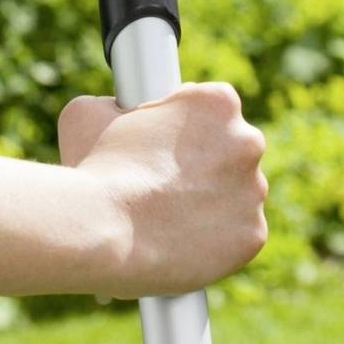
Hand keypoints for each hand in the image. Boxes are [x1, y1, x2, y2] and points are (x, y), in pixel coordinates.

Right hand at [57, 80, 269, 297]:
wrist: (103, 230)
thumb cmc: (95, 167)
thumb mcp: (90, 112)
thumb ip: (115, 104)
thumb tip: (115, 107)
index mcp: (218, 102)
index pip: (210, 108)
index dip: (184, 126)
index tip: (165, 145)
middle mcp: (248, 142)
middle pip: (231, 150)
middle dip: (205, 165)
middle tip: (165, 183)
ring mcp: (253, 192)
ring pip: (238, 195)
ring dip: (214, 202)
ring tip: (171, 217)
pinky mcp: (252, 236)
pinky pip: (239, 235)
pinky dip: (218, 241)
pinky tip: (186, 242)